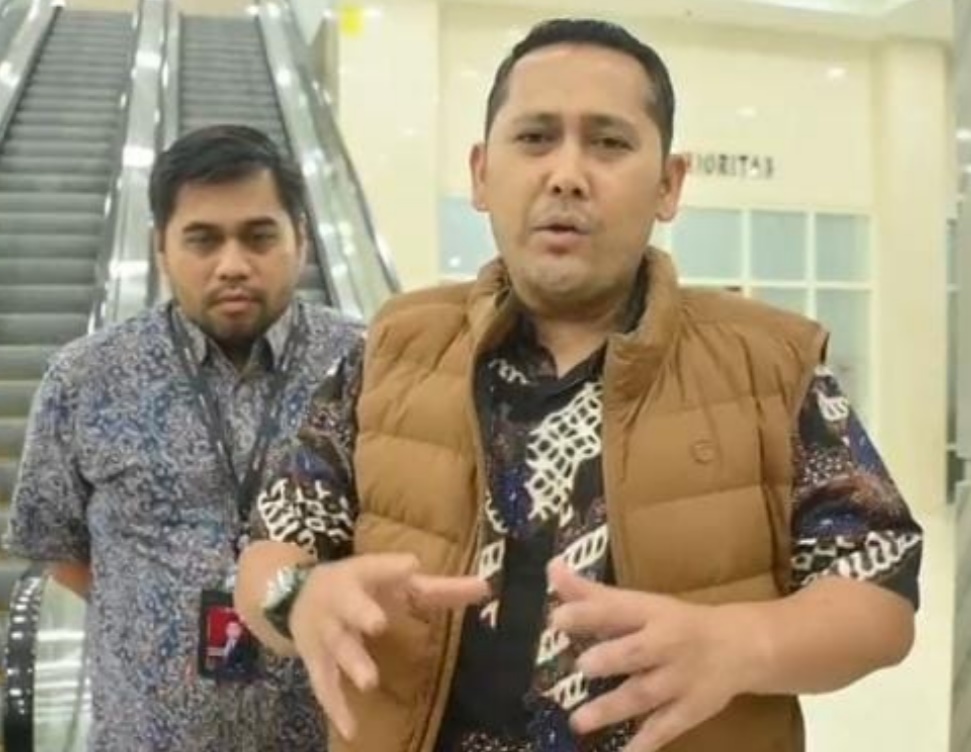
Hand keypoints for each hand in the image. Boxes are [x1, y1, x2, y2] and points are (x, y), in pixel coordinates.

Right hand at [289, 554, 488, 739]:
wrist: (297, 596)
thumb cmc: (364, 586)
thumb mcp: (396, 581)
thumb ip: (440, 588)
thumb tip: (486, 588)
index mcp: (364, 574)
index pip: (378, 567)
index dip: (393, 567)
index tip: (412, 565)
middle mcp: (341, 600)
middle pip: (351, 606)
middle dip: (362, 613)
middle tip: (378, 624)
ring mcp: (325, 631)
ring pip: (337, 647)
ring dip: (352, 662)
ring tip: (370, 682)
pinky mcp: (315, 660)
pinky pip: (324, 684)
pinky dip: (336, 707)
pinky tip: (352, 730)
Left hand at [548, 560, 762, 751]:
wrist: (741, 647)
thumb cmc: (675, 623)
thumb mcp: (639, 604)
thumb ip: (592, 593)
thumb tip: (552, 569)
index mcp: (650, 612)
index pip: (617, 609)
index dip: (588, 613)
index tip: (557, 619)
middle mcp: (666, 644)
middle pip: (637, 651)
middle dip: (610, 658)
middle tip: (583, 666)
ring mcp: (679, 680)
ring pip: (646, 694)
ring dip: (613, 708)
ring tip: (578, 721)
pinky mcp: (689, 711)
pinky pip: (665, 729)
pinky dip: (644, 744)